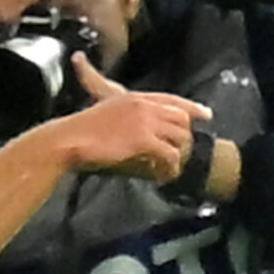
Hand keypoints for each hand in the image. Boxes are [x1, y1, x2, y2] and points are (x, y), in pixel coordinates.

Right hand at [56, 56, 212, 182]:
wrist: (67, 139)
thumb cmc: (77, 131)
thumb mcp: (102, 111)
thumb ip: (121, 115)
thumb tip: (133, 131)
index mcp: (132, 97)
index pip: (171, 99)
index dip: (191, 107)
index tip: (206, 114)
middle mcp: (142, 105)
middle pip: (180, 118)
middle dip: (183, 137)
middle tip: (179, 154)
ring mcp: (144, 121)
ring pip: (179, 137)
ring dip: (177, 155)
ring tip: (168, 169)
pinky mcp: (143, 140)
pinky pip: (169, 155)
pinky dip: (169, 168)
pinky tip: (162, 175)